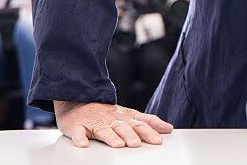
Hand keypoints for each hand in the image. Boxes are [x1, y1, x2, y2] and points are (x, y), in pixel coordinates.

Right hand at [54, 101, 172, 147]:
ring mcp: (94, 122)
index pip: (140, 124)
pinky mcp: (77, 126)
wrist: (78, 102)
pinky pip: (78, 132)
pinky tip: (83, 144)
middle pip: (123, 127)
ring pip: (103, 129)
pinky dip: (80, 138)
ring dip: (111, 137)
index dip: (149, 131)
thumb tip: (168, 128)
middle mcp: (111, 119)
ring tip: (118, 144)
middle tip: (137, 143)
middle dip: (131, 134)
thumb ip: (148, 122)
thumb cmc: (106, 113)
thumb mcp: (130, 115)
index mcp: (124, 117)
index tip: (158, 140)